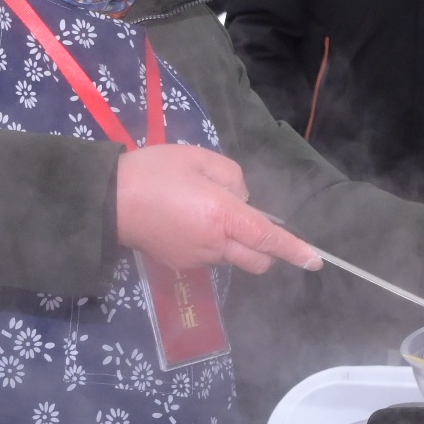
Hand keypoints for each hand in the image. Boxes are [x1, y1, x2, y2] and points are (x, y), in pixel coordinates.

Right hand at [116, 143, 304, 273]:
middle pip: (257, 260)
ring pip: (233, 258)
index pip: (269, 239)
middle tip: (250, 222)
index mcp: (223, 217)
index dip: (295, 250)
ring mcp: (197, 259)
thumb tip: (241, 198)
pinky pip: (209, 258)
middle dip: (266, 250)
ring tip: (204, 212)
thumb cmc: (154, 172)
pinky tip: (187, 223)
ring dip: (234, 243)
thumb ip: (232, 177)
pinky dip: (211, 244)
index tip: (315, 260)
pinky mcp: (180, 265)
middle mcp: (215, 245)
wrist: (108, 201)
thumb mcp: (198, 158)